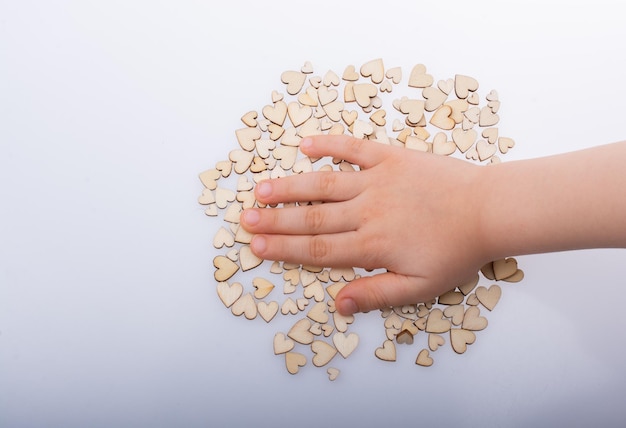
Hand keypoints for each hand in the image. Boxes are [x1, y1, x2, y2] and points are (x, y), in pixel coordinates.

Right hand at [240, 134, 490, 314]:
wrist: (488, 209)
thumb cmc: (456, 251)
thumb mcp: (420, 286)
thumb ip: (376, 293)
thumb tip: (338, 304)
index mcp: (373, 245)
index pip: (318, 249)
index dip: (284, 249)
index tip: (256, 247)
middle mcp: (368, 211)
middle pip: (312, 217)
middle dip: (275, 220)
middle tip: (245, 219)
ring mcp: (378, 181)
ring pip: (324, 184)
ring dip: (291, 187)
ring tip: (262, 189)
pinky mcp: (391, 157)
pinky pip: (354, 149)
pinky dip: (329, 145)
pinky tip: (305, 145)